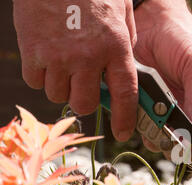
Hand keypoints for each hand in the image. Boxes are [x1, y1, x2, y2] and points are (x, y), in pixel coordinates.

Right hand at [13, 0, 137, 141]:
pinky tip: (46, 56)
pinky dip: (41, 75)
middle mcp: (88, 57)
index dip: (124, 119)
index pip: (124, 94)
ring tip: (64, 63)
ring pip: (58, 96)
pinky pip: (35, 81)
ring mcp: (58, 56)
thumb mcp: (121, 12)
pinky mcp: (32, 51)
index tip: (123, 132)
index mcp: (116, 46)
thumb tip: (120, 69)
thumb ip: (125, 42)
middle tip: (84, 85)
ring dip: (62, 86)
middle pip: (85, 104)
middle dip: (85, 100)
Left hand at [133, 0, 191, 152]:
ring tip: (159, 131)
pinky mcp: (154, 110)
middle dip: (188, 145)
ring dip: (166, 141)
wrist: (149, 23)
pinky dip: (148, 131)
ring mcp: (175, 111)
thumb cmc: (182, 38)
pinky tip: (146, 122)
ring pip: (174, 140)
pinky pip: (152, 130)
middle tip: (178, 143)